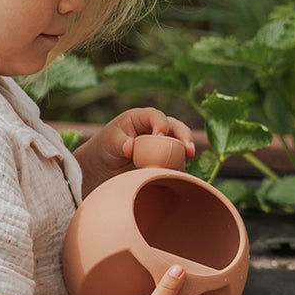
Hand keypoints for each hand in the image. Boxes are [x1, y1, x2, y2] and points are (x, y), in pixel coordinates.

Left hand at [75, 107, 195, 191]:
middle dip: (185, 137)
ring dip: (184, 156)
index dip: (161, 125)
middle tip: (189, 150)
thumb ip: (121, 143)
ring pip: (181, 146)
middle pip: (177, 128)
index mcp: (142, 117)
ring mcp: (164, 144)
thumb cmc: (106, 146)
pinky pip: (177, 164)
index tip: (159, 136)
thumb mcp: (110, 142)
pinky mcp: (166, 160)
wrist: (105, 166)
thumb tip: (130, 147)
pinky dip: (179, 169)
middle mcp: (157, 128)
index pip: (157, 117)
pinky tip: (176, 177)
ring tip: (181, 168)